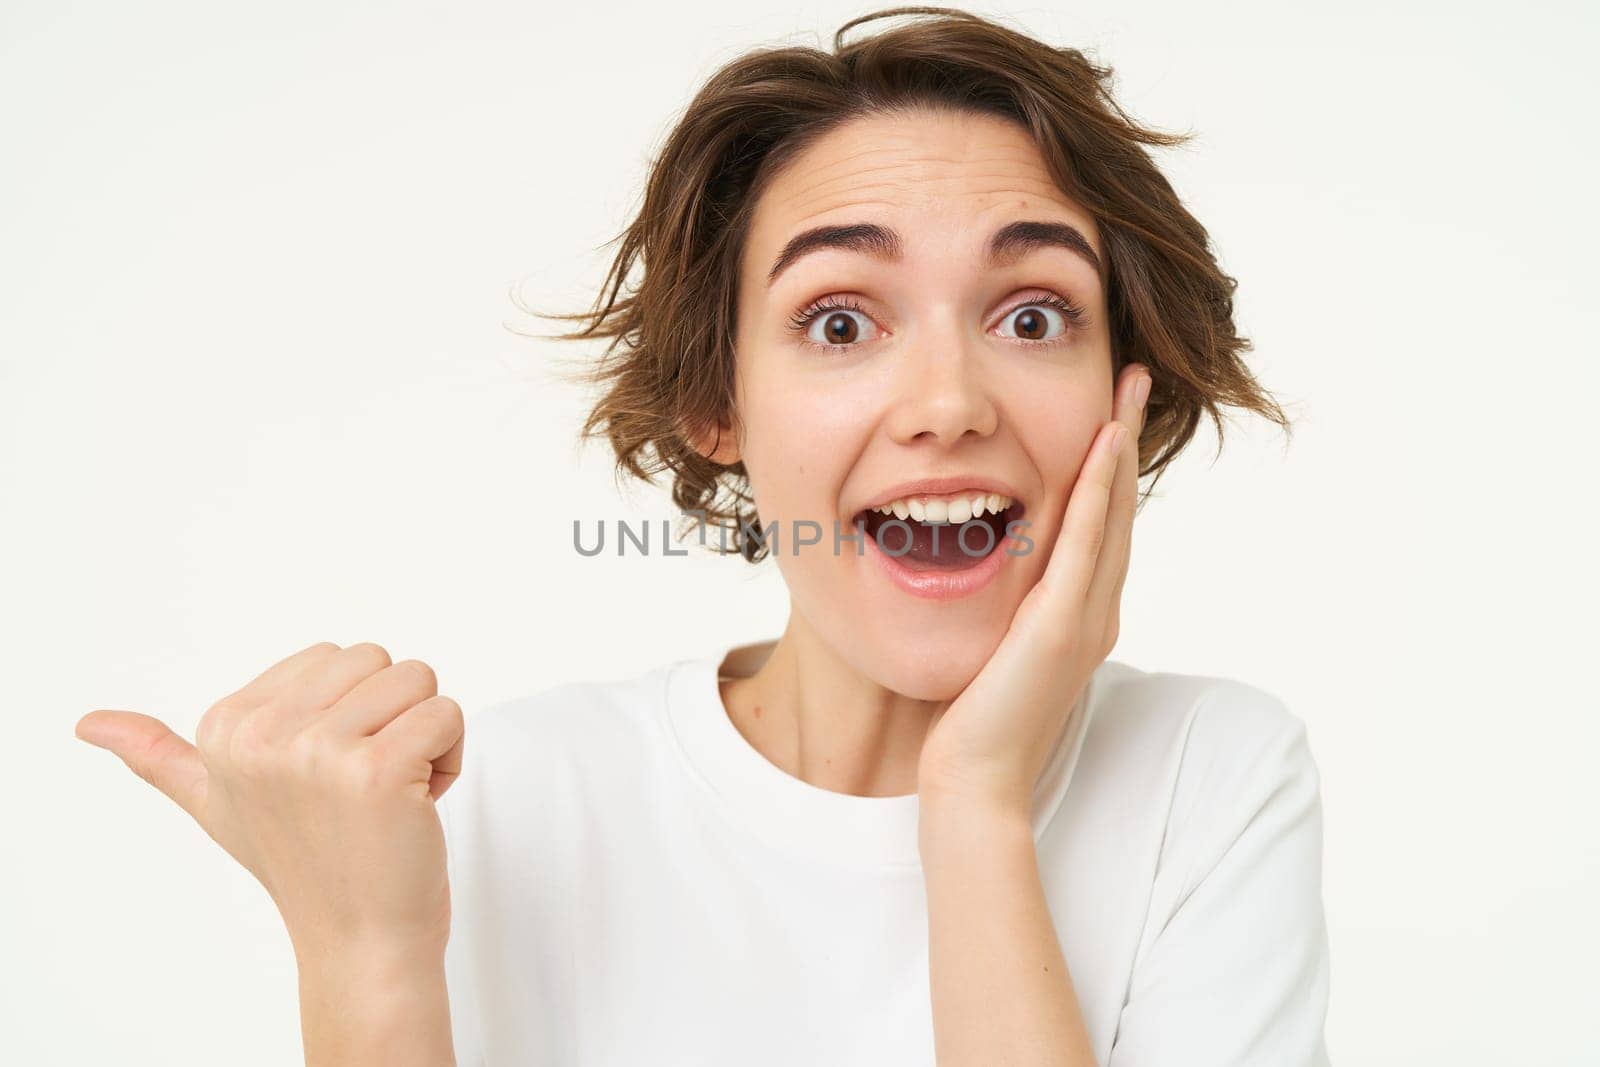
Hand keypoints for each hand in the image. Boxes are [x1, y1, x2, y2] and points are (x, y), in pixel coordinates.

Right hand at [74, 641, 464, 958]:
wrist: (359, 940)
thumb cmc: (301, 864)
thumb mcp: (215, 803)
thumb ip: (158, 757)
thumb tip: (88, 722)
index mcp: (224, 725)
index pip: (333, 656)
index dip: (350, 712)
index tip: (327, 775)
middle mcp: (261, 735)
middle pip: (379, 659)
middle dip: (392, 716)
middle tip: (366, 787)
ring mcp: (317, 752)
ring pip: (418, 679)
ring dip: (423, 736)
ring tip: (390, 794)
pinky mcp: (379, 770)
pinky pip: (445, 714)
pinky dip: (448, 758)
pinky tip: (418, 804)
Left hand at [917, 363, 1151, 816]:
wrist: (974, 780)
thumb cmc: (975, 723)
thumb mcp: (998, 650)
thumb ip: (1009, 613)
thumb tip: (991, 573)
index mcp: (1083, 617)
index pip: (1102, 529)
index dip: (1111, 470)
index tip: (1111, 414)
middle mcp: (1097, 612)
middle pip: (1120, 511)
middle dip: (1125, 441)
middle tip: (1136, 380)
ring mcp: (1086, 618)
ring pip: (1112, 517)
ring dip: (1120, 448)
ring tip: (1128, 390)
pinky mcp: (1061, 626)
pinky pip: (1084, 543)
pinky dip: (1098, 491)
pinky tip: (1102, 444)